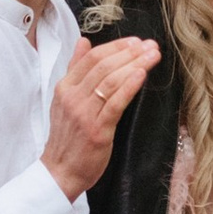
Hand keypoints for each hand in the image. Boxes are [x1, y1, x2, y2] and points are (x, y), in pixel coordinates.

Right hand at [42, 36, 157, 197]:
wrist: (60, 172)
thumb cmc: (67, 136)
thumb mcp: (64, 98)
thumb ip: (75, 69)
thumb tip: (84, 42)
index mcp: (65, 87)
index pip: (92, 58)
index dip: (116, 46)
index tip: (136, 42)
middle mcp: (73, 97)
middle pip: (104, 66)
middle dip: (130, 53)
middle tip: (151, 45)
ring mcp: (84, 114)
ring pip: (111, 81)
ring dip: (135, 64)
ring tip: (153, 56)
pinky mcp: (97, 130)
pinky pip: (115, 103)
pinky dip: (129, 86)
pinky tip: (142, 75)